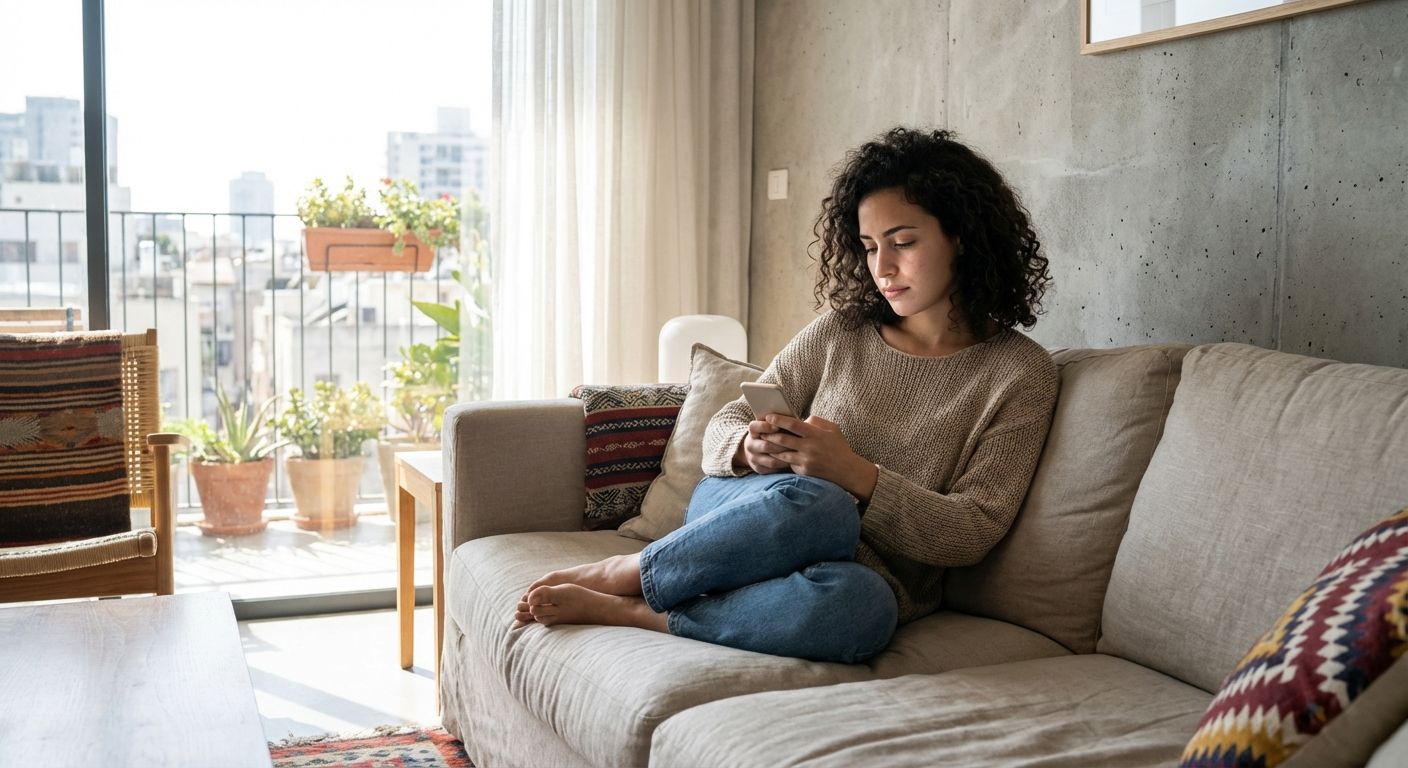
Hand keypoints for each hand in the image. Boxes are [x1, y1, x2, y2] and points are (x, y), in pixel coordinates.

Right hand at [734, 419, 792, 474]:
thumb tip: (798, 419)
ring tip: (796, 454)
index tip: (778, 426)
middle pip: (765, 446)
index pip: (754, 427)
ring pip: (771, 460)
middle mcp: (750, 445)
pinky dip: (783, 465)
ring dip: (784, 457)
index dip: (766, 427)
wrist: (758, 448)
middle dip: (781, 445)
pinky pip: (772, 469)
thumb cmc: (771, 432)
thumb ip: (780, 422)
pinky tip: (792, 461)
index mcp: (752, 431)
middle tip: (795, 443)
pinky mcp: (758, 468)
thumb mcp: (772, 424)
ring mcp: (753, 458)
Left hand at [758, 415, 878, 500]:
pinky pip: (788, 464)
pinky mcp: (804, 472)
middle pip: (782, 439)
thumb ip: (816, 421)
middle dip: (769, 435)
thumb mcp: (833, 428)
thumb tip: (800, 419)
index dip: (778, 420)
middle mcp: (809, 448)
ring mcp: (806, 461)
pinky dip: (782, 460)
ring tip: (765, 444)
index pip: (792, 424)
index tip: (769, 417)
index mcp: (815, 434)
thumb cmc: (839, 447)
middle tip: (761, 432)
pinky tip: (775, 456)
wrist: (848, 471)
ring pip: (782, 454)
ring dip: (772, 449)